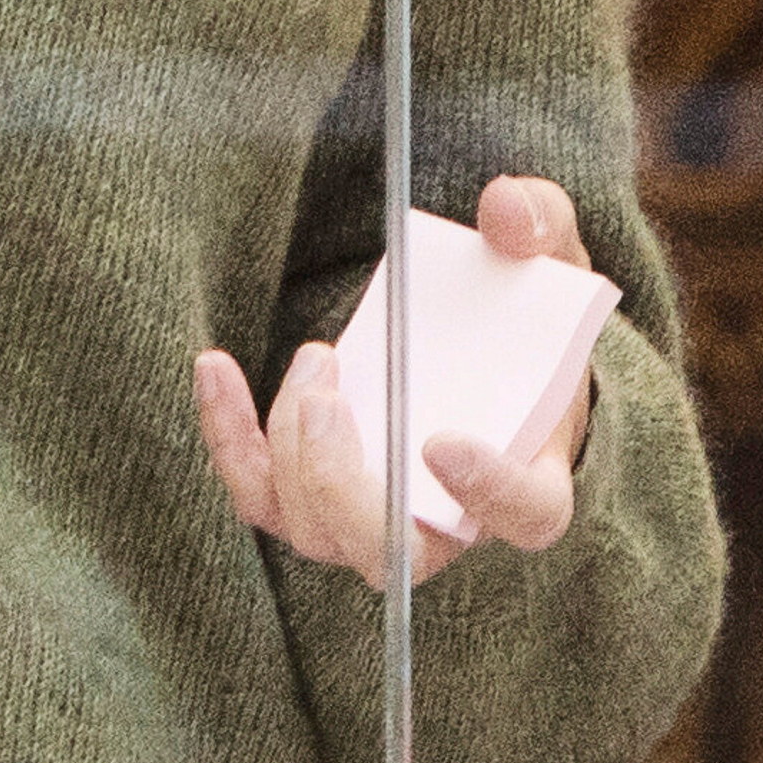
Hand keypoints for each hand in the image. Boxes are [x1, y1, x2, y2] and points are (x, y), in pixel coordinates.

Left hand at [191, 173, 599, 590]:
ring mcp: (374, 519)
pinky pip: (257, 495)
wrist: (474, 354)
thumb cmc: (521, 318)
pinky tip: (215, 368)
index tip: (441, 440)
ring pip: (317, 532)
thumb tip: (505, 209)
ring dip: (293, 448)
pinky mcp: (311, 498)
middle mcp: (450, 522)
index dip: (486, 492)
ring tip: (318, 356)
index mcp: (532, 478)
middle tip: (329, 395)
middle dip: (342, 483)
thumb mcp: (547, 261)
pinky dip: (228, 437)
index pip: (523, 514)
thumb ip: (537, 228)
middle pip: (393, 554)